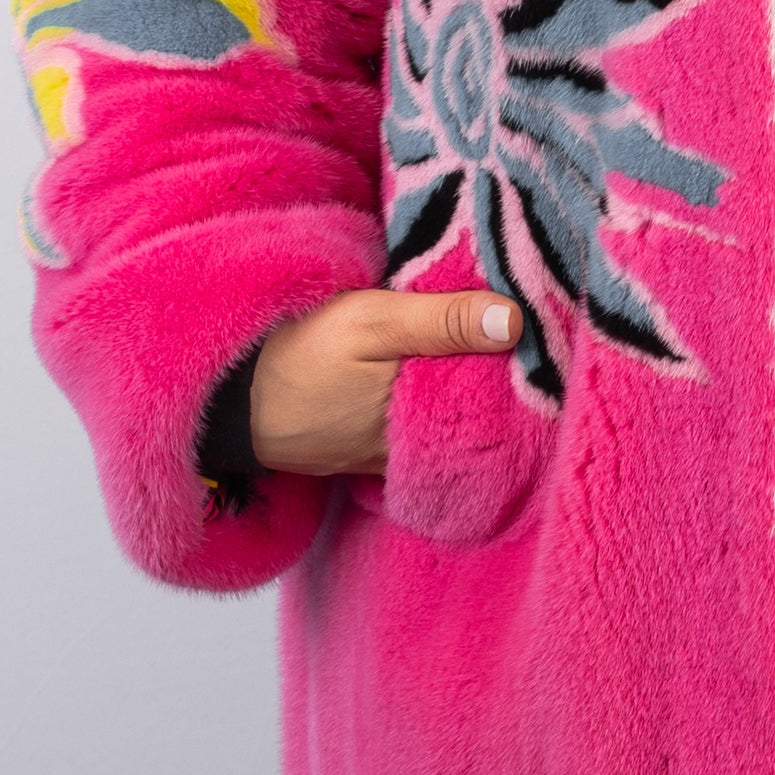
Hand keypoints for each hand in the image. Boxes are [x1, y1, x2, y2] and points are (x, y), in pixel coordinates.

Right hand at [250, 287, 522, 477]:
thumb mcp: (372, 321)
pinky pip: (413, 435)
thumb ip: (441, 321)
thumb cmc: (300, 352)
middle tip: (531, 342)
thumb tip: (515, 321)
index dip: (522, 366)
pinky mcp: (363, 452)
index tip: (547, 335)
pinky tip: (441, 384)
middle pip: (473, 410)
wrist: (228, 397)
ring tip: (497, 357)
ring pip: (444, 423)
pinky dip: (430, 411)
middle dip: (500, 381)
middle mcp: (413, 445)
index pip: (496, 393)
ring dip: (466, 395)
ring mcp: (386, 453)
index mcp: (424, 414)